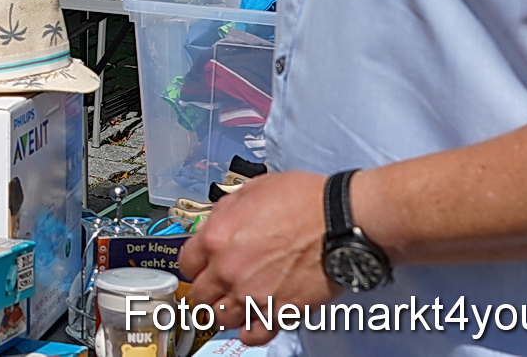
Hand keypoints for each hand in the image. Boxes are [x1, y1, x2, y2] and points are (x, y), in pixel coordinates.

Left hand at [179, 171, 337, 345]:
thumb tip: (217, 224)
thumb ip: (226, 212)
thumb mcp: (251, 190)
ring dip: (224, 312)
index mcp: (216, 238)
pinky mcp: (280, 312)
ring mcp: (253, 295)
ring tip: (234, 303)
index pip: (186, 263)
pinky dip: (249, 332)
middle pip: (199, 295)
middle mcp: (228, 270)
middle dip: (206, 290)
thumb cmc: (304, 200)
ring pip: (220, 318)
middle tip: (215, 288)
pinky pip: (253, 335)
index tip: (199, 268)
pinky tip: (251, 323)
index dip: (193, 264)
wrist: (340, 220)